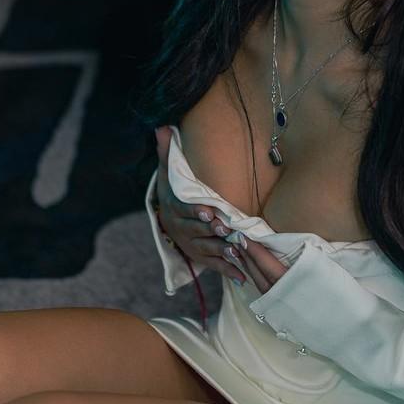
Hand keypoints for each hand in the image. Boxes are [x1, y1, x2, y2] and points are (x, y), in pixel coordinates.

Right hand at [152, 126, 289, 294]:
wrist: (169, 220)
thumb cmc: (173, 193)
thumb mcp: (168, 173)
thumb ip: (168, 152)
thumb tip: (161, 126)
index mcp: (177, 210)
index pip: (186, 210)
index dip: (197, 211)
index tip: (209, 211)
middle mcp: (183, 230)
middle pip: (198, 231)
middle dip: (213, 232)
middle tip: (227, 230)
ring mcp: (193, 245)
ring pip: (207, 249)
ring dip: (222, 251)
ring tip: (236, 252)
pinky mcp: (202, 257)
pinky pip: (215, 265)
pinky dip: (228, 272)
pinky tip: (242, 277)